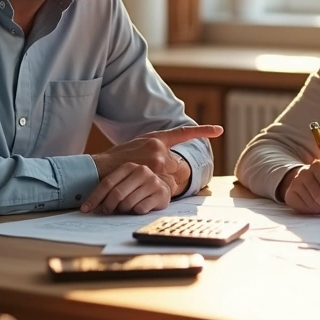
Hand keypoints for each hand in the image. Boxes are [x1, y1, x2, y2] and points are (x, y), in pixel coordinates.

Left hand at [81, 162, 170, 214]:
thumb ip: (110, 188)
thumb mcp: (124, 181)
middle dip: (108, 206)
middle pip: (117, 193)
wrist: (163, 187)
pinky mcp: (161, 194)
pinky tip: (138, 207)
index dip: (95, 197)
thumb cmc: (138, 186)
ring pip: (128, 203)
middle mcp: (142, 171)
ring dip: (123, 210)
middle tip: (106, 211)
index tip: (85, 209)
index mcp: (129, 166)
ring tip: (126, 208)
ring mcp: (152, 182)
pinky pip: (140, 209)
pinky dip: (136, 212)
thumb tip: (89, 205)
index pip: (107, 183)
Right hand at [91, 125, 222, 193]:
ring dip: (159, 184)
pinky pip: (162, 186)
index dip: (203, 131)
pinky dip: (156, 190)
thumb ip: (153, 149)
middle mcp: (159, 147)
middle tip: (149, 177)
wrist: (100, 168)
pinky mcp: (152, 173)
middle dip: (167, 174)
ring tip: (140, 183)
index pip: (183, 133)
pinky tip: (147, 190)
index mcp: (156, 138)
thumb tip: (164, 158)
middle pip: (175, 165)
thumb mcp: (137, 146)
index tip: (219, 130)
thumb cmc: (116, 160)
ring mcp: (156, 161)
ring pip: (168, 177)